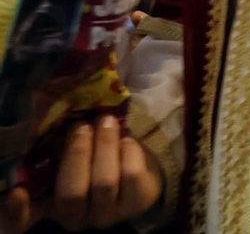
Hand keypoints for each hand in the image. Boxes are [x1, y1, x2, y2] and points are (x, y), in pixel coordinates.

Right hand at [1, 117, 162, 232]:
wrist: (136, 169)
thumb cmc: (93, 158)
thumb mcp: (70, 155)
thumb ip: (58, 150)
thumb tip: (54, 126)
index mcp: (48, 206)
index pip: (21, 223)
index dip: (15, 213)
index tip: (17, 193)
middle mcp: (74, 218)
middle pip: (72, 194)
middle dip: (78, 153)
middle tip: (82, 126)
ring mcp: (107, 215)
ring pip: (104, 182)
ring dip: (105, 145)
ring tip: (106, 122)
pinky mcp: (137, 204)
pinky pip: (132, 175)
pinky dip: (129, 150)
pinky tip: (126, 141)